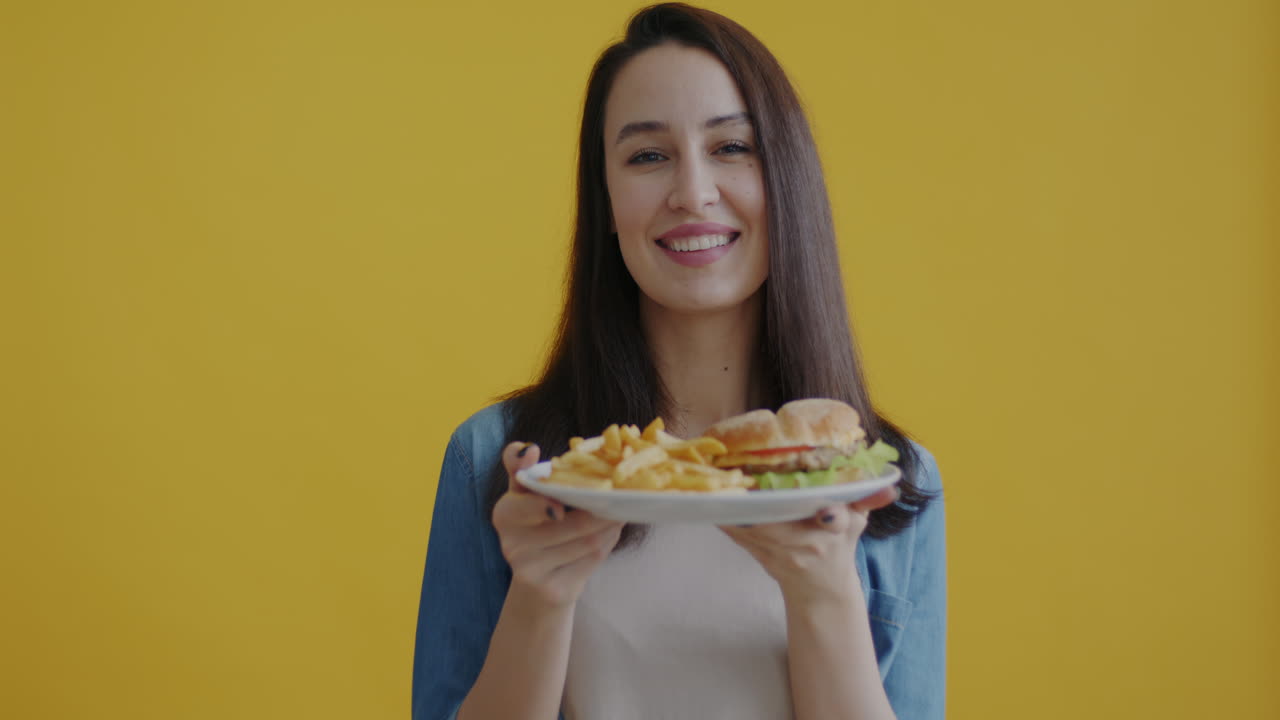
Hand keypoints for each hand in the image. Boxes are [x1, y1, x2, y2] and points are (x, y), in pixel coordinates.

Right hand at [492, 442, 624, 610]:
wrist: (536, 584)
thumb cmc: (535, 526)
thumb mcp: (523, 496)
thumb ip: (521, 468)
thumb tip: (528, 448)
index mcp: (504, 515)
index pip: (525, 505)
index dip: (544, 504)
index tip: (561, 506)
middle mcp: (512, 545)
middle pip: (569, 524)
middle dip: (600, 510)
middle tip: (621, 496)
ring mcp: (533, 572)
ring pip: (587, 541)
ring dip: (610, 525)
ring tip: (620, 511)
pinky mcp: (555, 590)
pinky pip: (592, 560)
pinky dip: (608, 543)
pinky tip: (612, 532)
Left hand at [719, 485, 899, 605]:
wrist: (820, 590)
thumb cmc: (838, 546)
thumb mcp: (857, 522)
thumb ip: (868, 499)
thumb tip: (889, 486)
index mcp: (836, 533)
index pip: (838, 522)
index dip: (833, 517)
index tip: (828, 511)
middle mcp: (810, 545)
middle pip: (786, 523)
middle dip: (768, 505)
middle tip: (749, 476)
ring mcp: (783, 553)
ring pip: (758, 529)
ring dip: (740, 508)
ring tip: (725, 482)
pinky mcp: (761, 556)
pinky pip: (740, 535)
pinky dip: (728, 519)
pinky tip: (715, 501)